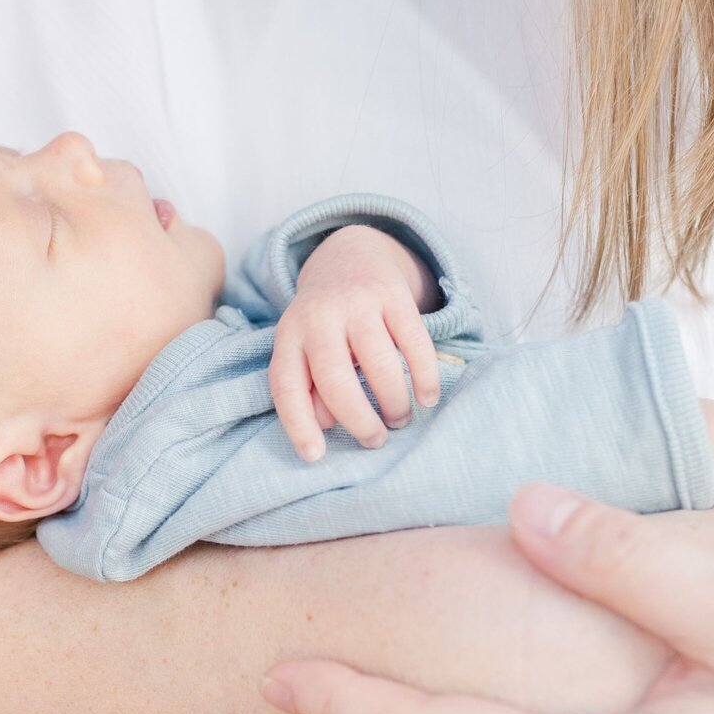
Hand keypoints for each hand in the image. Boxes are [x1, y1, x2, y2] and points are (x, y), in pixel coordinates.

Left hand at [270, 226, 440, 460]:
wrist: (349, 256)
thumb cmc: (325, 325)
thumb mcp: (304, 351)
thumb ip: (308, 388)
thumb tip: (326, 424)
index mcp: (289, 336)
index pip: (287, 386)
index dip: (299, 425)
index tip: (316, 456)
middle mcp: (318, 317)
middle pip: (335, 379)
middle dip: (358, 419)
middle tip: (375, 440)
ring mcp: (357, 303)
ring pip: (378, 363)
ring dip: (393, 402)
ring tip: (399, 419)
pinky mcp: (393, 295)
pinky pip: (414, 342)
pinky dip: (424, 376)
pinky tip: (427, 398)